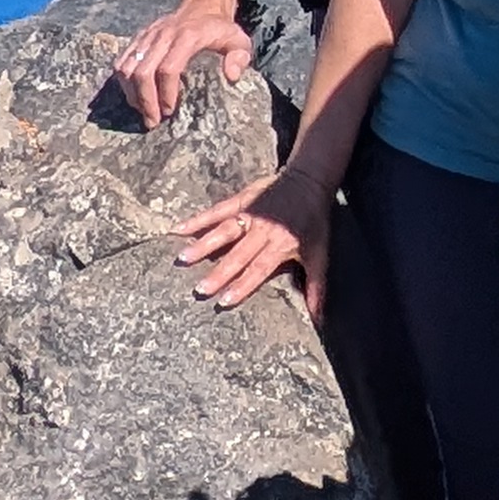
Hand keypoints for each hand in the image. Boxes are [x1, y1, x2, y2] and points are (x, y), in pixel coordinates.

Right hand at [112, 0, 253, 129]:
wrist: (202, 5)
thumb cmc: (220, 30)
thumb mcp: (239, 40)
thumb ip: (240, 57)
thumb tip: (231, 76)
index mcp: (188, 36)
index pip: (169, 68)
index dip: (166, 93)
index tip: (169, 111)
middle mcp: (164, 34)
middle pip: (143, 71)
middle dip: (145, 100)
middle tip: (153, 120)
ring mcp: (148, 35)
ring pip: (127, 67)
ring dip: (132, 94)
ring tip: (143, 111)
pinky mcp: (138, 38)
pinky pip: (121, 61)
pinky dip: (123, 81)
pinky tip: (134, 96)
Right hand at [174, 170, 329, 316]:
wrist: (309, 180)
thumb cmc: (314, 222)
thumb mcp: (319, 253)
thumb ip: (316, 286)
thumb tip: (317, 319)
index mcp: (281, 244)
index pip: (259, 268)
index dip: (243, 284)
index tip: (225, 300)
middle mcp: (263, 230)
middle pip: (238, 254)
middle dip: (219, 272)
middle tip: (200, 289)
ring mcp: (250, 213)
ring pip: (224, 231)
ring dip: (204, 245)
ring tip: (183, 259)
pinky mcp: (241, 199)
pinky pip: (217, 210)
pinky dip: (198, 220)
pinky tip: (179, 230)